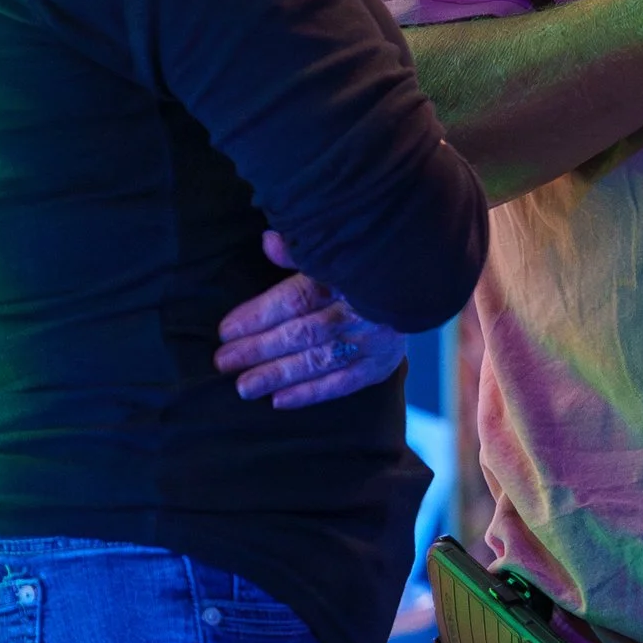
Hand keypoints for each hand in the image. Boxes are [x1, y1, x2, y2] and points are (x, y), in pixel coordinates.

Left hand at [214, 232, 406, 408]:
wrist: (419, 279)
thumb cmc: (364, 264)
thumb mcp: (336, 248)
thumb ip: (300, 251)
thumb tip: (269, 241)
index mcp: (345, 276)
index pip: (296, 298)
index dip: (259, 314)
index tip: (226, 330)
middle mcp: (360, 311)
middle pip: (303, 332)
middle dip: (259, 348)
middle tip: (224, 362)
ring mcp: (373, 341)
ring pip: (319, 361)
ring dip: (278, 375)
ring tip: (244, 387)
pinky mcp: (381, 365)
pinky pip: (343, 384)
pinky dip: (311, 393)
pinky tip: (279, 401)